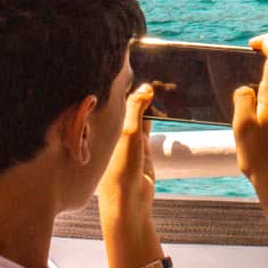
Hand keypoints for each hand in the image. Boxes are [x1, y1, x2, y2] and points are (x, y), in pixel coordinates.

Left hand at [98, 83, 156, 230]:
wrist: (129, 203)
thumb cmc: (121, 170)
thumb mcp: (129, 134)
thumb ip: (137, 108)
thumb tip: (146, 86)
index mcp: (103, 126)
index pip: (115, 98)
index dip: (125, 82)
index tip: (137, 65)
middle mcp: (113, 130)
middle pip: (127, 103)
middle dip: (139, 90)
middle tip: (156, 72)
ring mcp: (128, 139)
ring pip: (140, 113)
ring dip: (150, 103)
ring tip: (164, 85)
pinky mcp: (142, 149)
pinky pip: (150, 126)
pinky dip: (157, 116)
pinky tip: (164, 106)